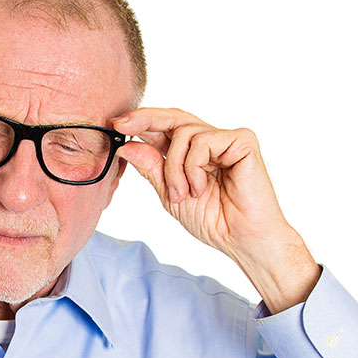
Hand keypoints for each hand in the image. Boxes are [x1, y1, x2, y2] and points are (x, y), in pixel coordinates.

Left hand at [112, 108, 319, 312]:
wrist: (240, 239)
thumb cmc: (213, 219)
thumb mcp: (170, 194)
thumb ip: (152, 167)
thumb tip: (127, 145)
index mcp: (192, 153)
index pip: (164, 129)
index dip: (140, 123)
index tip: (114, 124)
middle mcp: (209, 141)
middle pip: (173, 118)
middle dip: (145, 119)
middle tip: (121, 125)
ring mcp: (226, 139)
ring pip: (184, 133)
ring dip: (174, 167)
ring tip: (183, 194)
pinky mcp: (242, 140)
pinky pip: (204, 141)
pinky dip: (194, 166)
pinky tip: (202, 187)